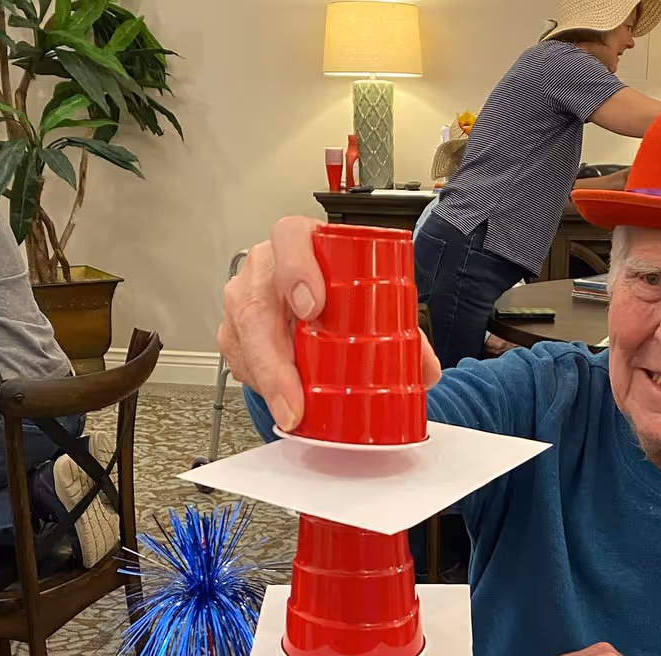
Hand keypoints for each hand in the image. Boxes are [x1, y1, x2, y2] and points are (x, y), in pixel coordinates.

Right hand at [216, 215, 442, 431]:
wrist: (310, 292)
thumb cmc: (335, 287)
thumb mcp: (368, 297)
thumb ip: (401, 327)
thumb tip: (424, 369)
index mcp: (301, 242)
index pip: (289, 239)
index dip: (297, 271)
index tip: (313, 307)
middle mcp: (265, 266)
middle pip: (255, 304)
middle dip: (275, 360)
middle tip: (296, 399)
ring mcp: (245, 299)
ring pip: (243, 339)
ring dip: (268, 383)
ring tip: (293, 411)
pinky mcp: (235, 333)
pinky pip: (241, 361)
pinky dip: (262, 387)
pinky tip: (281, 402)